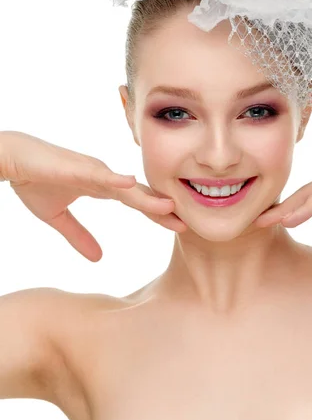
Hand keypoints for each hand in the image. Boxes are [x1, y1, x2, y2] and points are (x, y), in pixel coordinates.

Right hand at [1, 131, 185, 261]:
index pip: (137, 203)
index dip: (157, 214)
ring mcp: (94, 171)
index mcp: (103, 188)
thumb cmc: (35, 181)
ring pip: (126, 187)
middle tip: (187, 224)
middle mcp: (105, 178)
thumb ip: (79, 235)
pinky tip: (131, 184)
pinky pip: (99, 174)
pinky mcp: (78, 167)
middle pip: (140, 196)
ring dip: (147, 198)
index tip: (179, 226)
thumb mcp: (58, 218)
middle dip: (163, 210)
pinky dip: (115, 179)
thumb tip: (98, 258)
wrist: (13, 160)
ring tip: (170, 208)